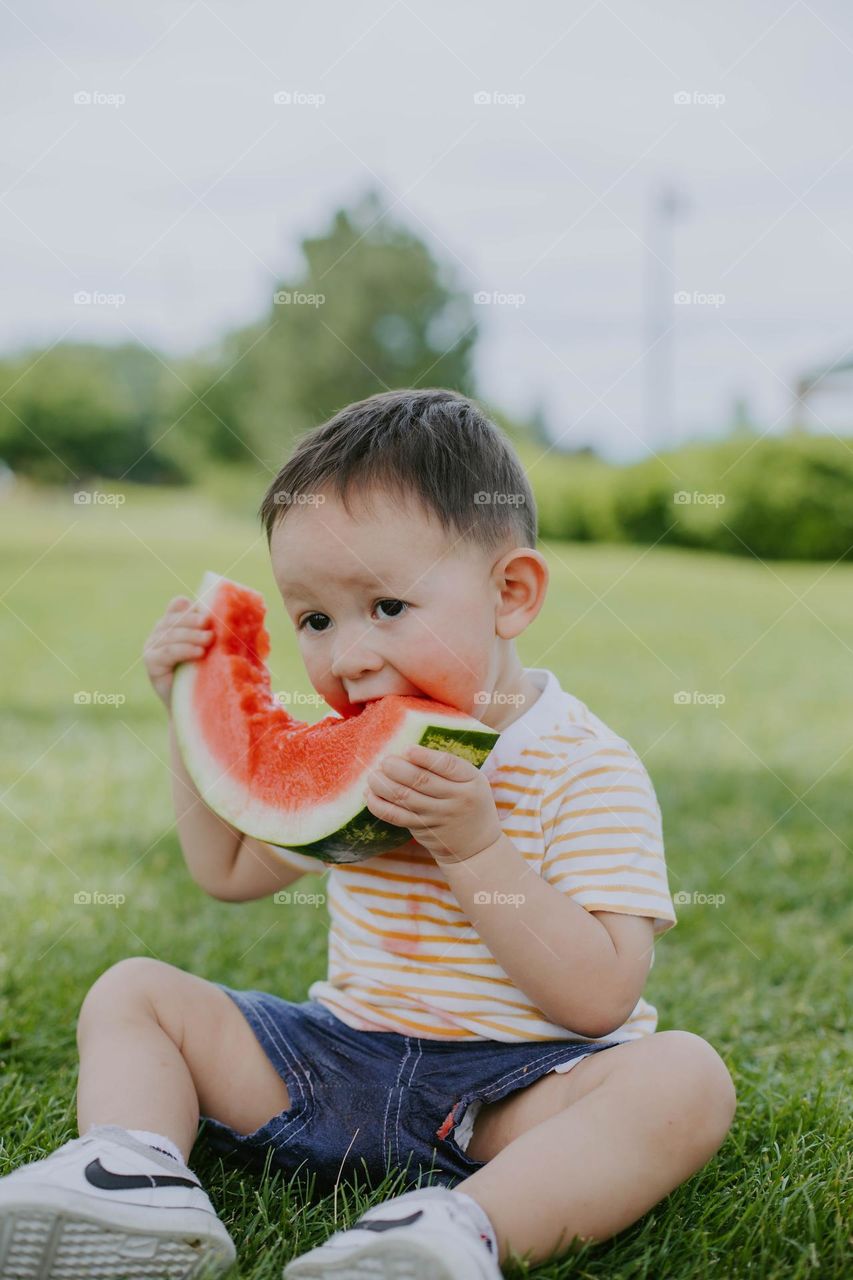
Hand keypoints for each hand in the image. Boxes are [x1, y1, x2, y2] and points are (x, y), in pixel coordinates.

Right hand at [143, 596, 213, 709]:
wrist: (192, 703)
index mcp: (173, 622)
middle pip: (174, 619)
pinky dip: (184, 650)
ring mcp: (152, 646)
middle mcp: (159, 631)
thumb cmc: (206, 671)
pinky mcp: (151, 662)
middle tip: (209, 624)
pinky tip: (199, 653)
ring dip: (192, 635)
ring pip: (171, 635)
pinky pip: (168, 652)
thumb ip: (213, 630)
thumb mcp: (211, 647)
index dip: (191, 607)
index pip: (178, 605)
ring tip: (209, 639)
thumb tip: (236, 615)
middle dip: (193, 620)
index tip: (207, 613)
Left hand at [364, 744, 501, 863]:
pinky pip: (396, 816)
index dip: (425, 757)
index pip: (448, 765)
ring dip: (383, 785)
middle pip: (421, 781)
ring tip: (373, 775)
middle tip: (385, 761)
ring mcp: (437, 816)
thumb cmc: (470, 802)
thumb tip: (407, 751)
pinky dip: (379, 805)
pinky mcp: (422, 829)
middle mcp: (455, 799)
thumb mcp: (472, 781)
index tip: (407, 749)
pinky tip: (370, 794)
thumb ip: (448, 767)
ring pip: (405, 798)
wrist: (476, 845)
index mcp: (471, 781)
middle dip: (397, 769)